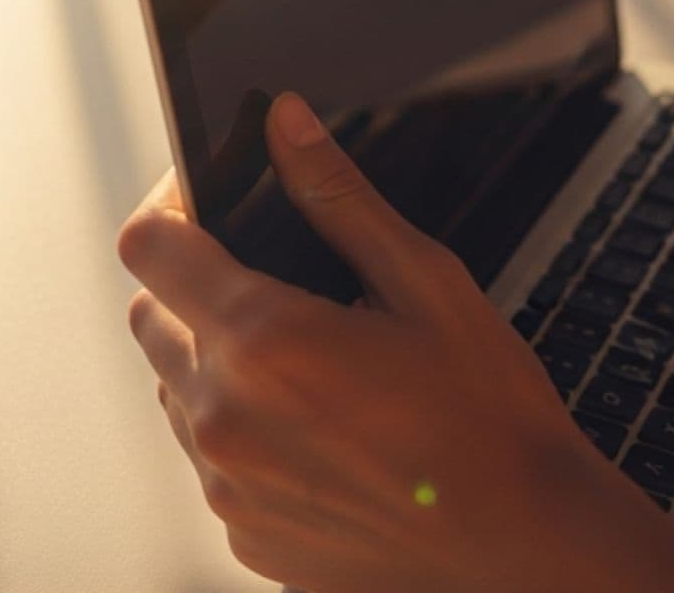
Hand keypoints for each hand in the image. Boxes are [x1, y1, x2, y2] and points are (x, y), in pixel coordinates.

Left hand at [118, 92, 673, 591]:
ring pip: (175, 390)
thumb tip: (285, 124)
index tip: (201, 202)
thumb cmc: (490, 419)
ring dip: (213, 365)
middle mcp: (224, 417)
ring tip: (308, 368)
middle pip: (149, 315)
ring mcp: (226, 485)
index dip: (169, 208)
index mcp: (263, 340)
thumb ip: (338, 197)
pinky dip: (241, 434)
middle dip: (194, 286)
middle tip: (276, 287)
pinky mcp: (240, 533)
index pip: (148, 245)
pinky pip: (209, 460)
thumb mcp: (426, 284)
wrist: (525, 548)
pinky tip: (318, 432)